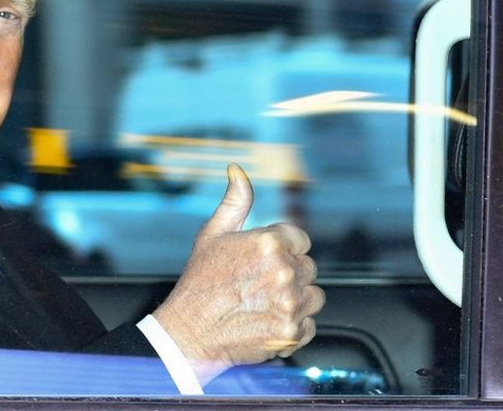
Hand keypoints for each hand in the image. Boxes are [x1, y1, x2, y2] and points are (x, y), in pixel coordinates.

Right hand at [152, 164, 324, 384]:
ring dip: (295, 299)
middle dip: (288, 274)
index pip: (300, 239)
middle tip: (257, 283)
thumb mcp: (212, 234)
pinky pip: (310, 324)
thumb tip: (237, 170)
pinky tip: (267, 320)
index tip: (262, 261)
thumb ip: (234, 201)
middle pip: (308, 267)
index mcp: (268, 242)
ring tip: (263, 303)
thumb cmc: (199, 283)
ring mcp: (290, 303)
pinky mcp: (292, 331)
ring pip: (313, 296)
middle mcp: (283, 272)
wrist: (189, 332)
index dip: (282, 249)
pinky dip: (294, 325)